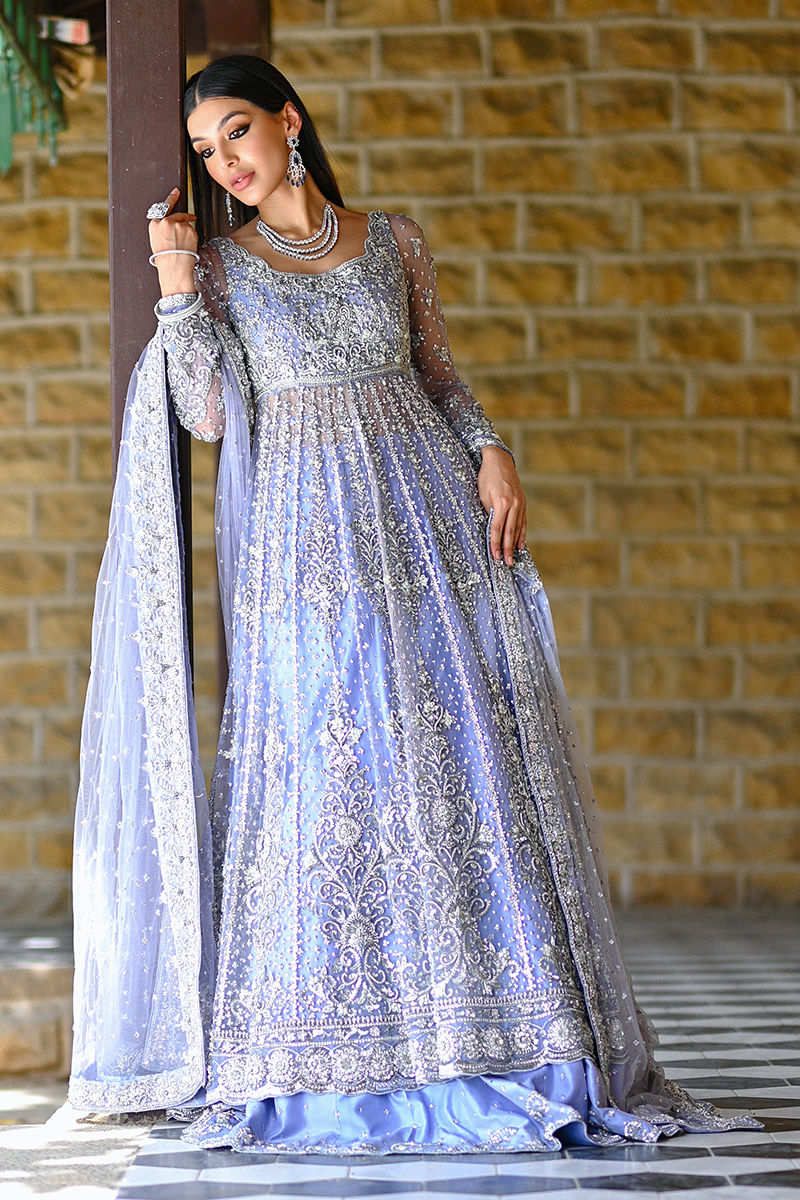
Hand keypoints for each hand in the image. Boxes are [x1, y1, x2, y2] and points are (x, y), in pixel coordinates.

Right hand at [148, 187, 198, 295]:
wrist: (174, 268)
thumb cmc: (165, 258)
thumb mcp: (156, 241)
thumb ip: (163, 228)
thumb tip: (173, 222)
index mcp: (155, 224)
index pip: (163, 207)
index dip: (171, 198)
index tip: (176, 191)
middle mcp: (166, 221)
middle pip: (177, 213)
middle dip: (183, 213)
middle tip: (187, 209)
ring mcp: (179, 225)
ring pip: (185, 224)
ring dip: (186, 231)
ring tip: (183, 245)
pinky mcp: (190, 229)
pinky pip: (192, 230)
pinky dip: (191, 237)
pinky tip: (188, 246)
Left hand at [477, 446, 526, 566]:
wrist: (499, 459)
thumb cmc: (486, 476)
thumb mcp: (482, 494)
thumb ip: (488, 511)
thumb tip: (491, 528)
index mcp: (501, 502)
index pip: (497, 528)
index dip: (495, 543)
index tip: (494, 555)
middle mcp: (514, 504)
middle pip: (510, 531)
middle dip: (507, 549)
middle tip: (506, 563)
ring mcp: (520, 503)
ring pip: (518, 528)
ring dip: (515, 544)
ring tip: (513, 557)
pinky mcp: (523, 502)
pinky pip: (523, 521)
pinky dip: (522, 533)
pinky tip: (520, 544)